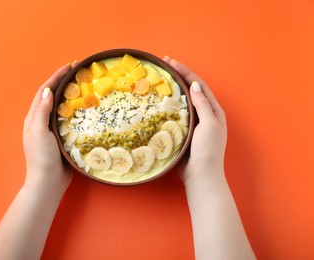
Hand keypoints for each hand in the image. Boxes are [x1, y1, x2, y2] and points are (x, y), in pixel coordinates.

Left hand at [23, 63, 74, 190]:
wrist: (48, 181)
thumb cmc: (41, 157)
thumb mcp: (38, 131)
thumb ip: (41, 111)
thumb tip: (48, 90)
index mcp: (34, 117)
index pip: (45, 91)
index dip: (56, 77)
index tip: (69, 66)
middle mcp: (43, 120)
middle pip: (54, 96)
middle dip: (65, 82)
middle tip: (79, 72)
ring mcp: (53, 129)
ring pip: (63, 106)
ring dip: (72, 94)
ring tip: (84, 85)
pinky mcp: (63, 137)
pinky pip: (70, 119)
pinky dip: (77, 110)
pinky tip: (87, 108)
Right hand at [163, 56, 226, 184]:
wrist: (201, 175)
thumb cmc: (208, 150)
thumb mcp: (209, 125)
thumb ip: (203, 105)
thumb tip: (194, 85)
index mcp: (214, 110)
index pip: (199, 85)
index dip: (186, 72)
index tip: (172, 62)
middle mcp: (204, 114)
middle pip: (190, 90)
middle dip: (179, 76)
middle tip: (164, 64)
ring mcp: (193, 123)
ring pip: (182, 101)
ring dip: (173, 89)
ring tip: (161, 78)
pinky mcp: (183, 131)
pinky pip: (175, 114)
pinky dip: (168, 105)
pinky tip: (159, 101)